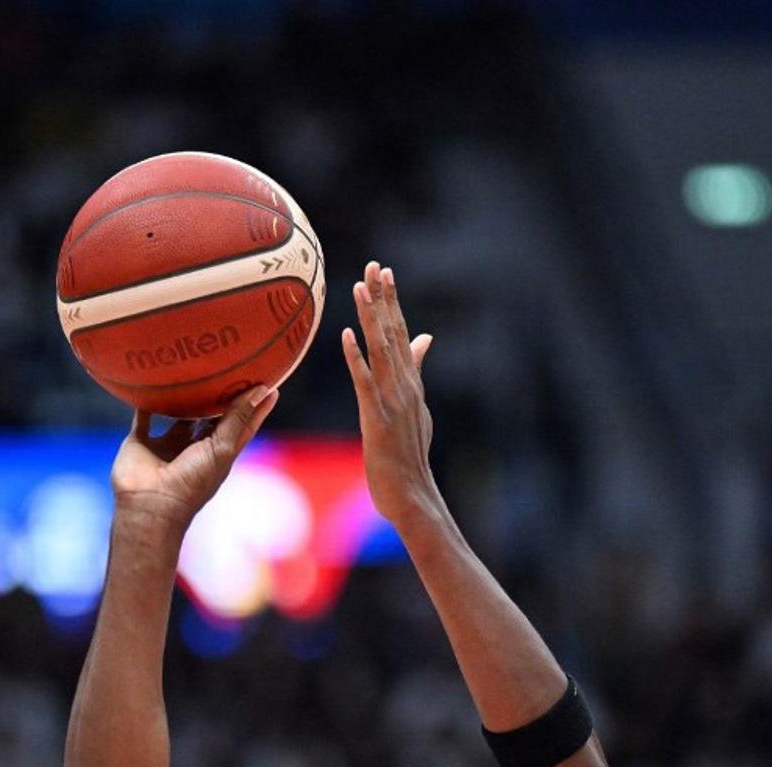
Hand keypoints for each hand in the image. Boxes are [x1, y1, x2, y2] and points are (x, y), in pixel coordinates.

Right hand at [111, 386, 278, 525]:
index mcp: (218, 455)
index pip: (242, 426)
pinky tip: (149, 381)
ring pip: (178, 417)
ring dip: (184, 399)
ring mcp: (168, 446)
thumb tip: (264, 390)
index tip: (269, 384)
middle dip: (219, 399)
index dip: (255, 407)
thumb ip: (238, 418)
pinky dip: (145, 403)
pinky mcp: (142, 443)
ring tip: (192, 372)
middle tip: (229, 369)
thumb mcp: (221, 448)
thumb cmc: (192, 481)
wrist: (150, 503)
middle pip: (210, 419)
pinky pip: (143, 417)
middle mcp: (194, 450)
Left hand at [342, 261, 434, 525]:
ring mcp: (392, 402)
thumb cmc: (410, 456)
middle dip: (383, 299)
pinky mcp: (377, 420)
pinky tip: (347, 336)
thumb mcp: (417, 408)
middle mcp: (404, 387)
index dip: (392, 302)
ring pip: (381, 352)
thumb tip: (424, 337)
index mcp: (410, 384)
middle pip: (393, 335)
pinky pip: (365, 384)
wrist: (414, 495)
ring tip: (360, 288)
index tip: (383, 272)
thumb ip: (416, 371)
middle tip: (374, 266)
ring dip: (371, 319)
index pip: (401, 335)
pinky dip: (357, 359)